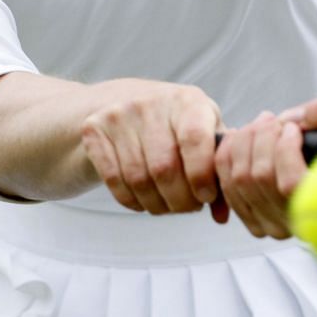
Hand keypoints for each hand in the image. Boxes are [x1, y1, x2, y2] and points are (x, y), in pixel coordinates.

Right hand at [78, 79, 221, 214]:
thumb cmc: (174, 123)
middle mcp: (151, 102)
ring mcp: (119, 114)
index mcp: (187, 100)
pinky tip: (143, 200)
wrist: (122, 100)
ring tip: (167, 205)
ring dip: (156, 205)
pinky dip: (131, 201)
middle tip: (188, 207)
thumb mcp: (203, 133)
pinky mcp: (95, 129)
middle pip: (164, 168)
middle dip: (180, 200)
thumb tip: (222, 216)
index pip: (195, 140)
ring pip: (138, 179)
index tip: (206, 197)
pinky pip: (114, 180)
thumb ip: (218, 170)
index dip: (201, 176)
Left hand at [213, 97, 316, 238]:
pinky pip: (226, 184)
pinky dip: (228, 154)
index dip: (284, 150)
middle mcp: (297, 224)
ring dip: (244, 141)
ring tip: (263, 124)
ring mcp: (271, 225)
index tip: (294, 129)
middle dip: (261, 138)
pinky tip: (242, 136)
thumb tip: (300, 118)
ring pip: (239, 178)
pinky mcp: (252, 218)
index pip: (290, 184)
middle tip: (275, 120)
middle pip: (259, 178)